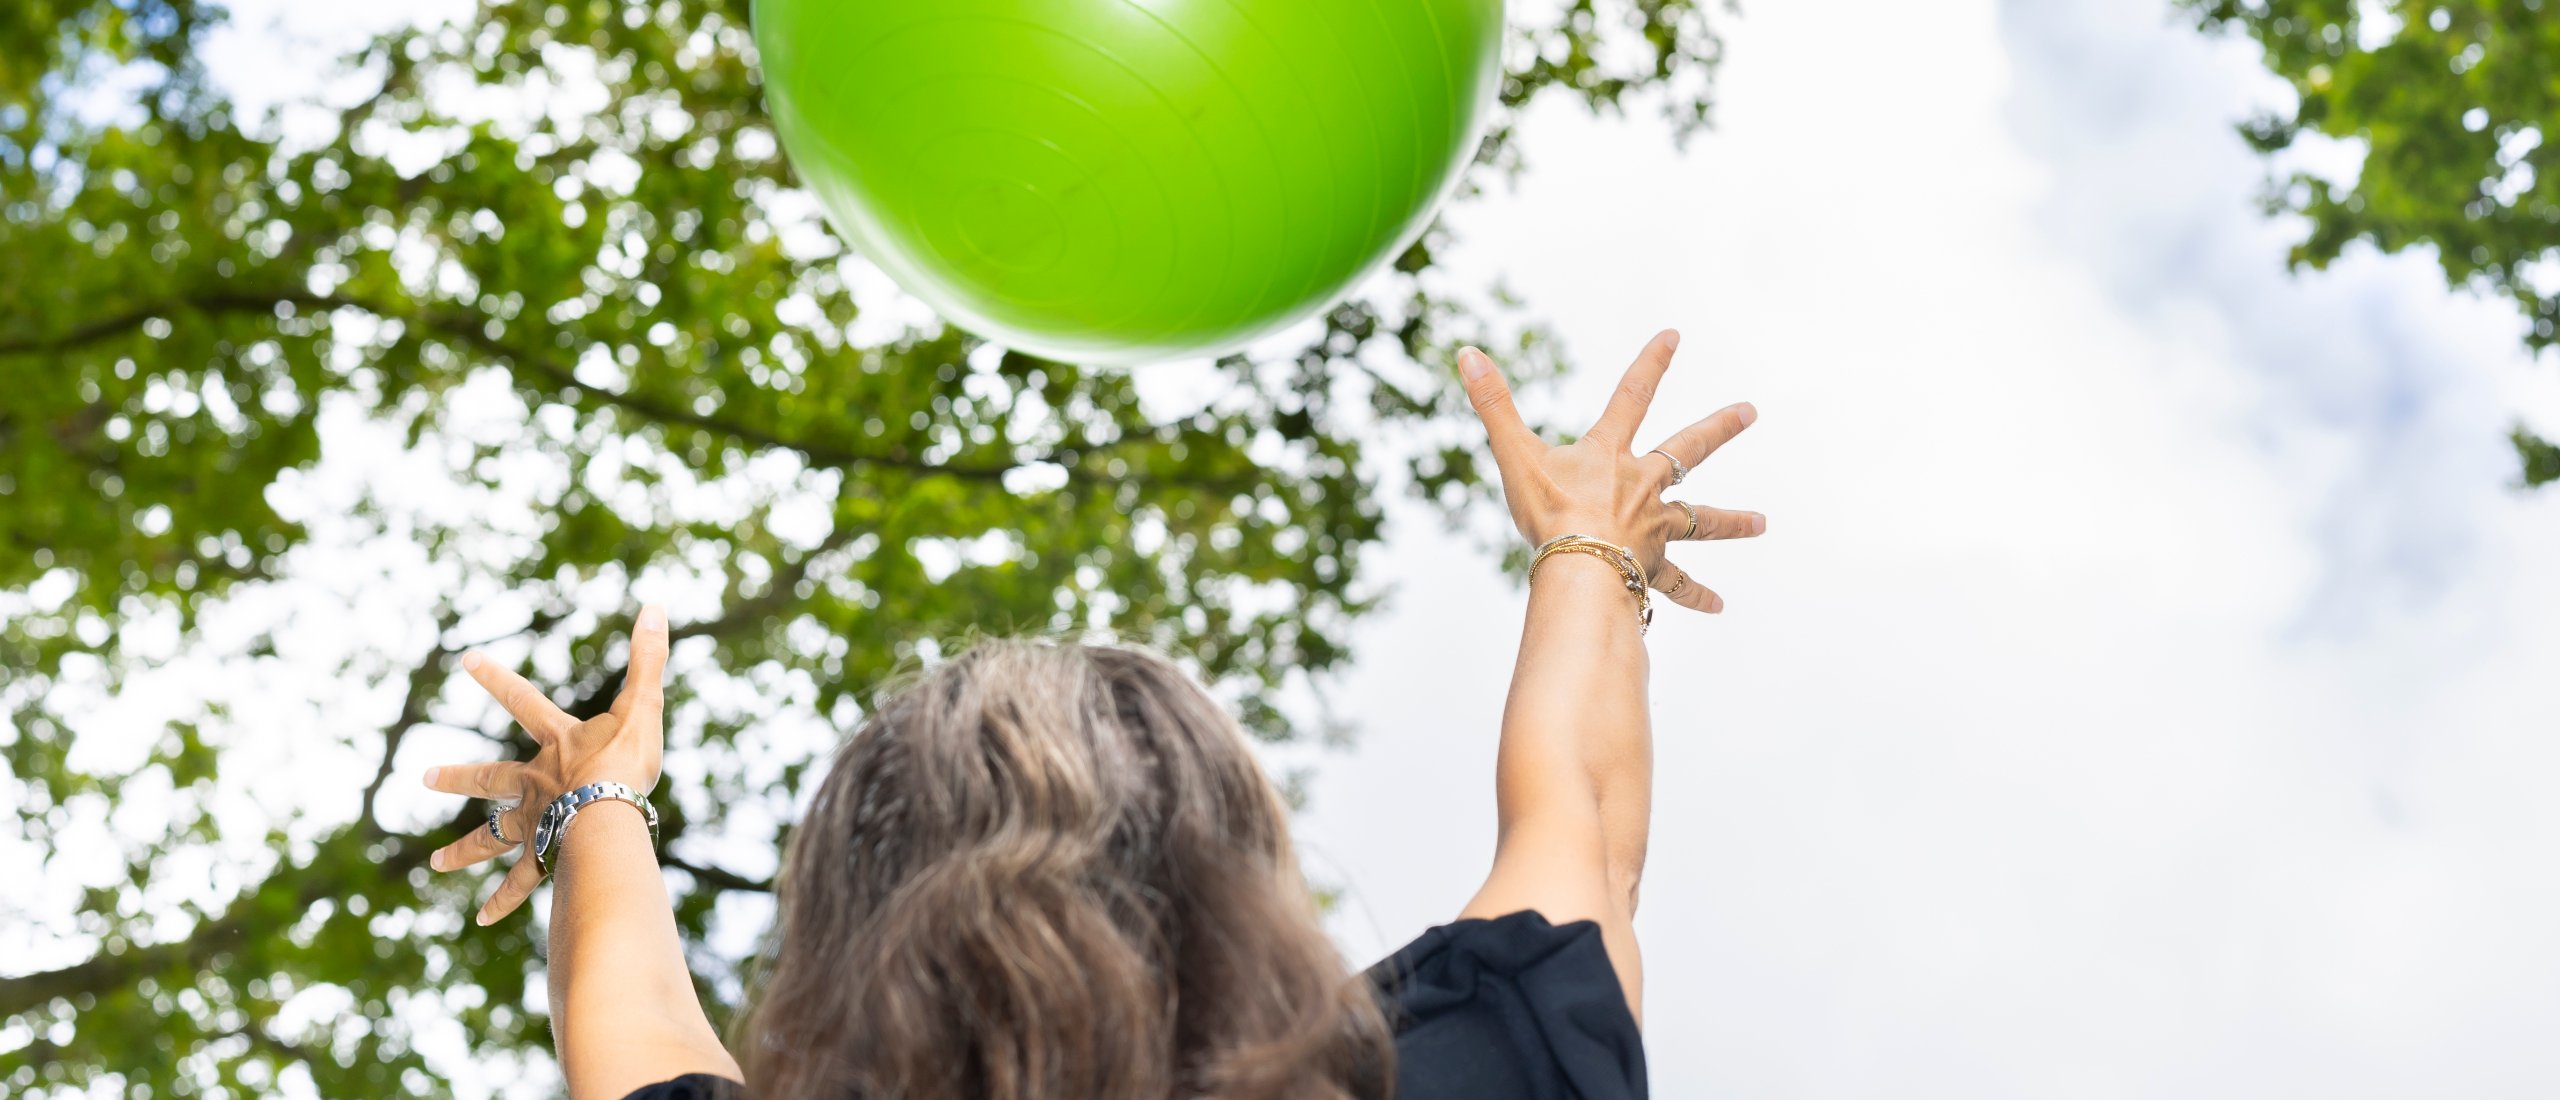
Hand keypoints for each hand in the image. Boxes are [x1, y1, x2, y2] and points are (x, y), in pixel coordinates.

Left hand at [422, 604, 669, 924]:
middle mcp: (536, 783)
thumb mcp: (643, 705)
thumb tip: (655, 606)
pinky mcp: (544, 855)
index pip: (522, 700)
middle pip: (492, 779)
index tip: (464, 660)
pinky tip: (483, 918)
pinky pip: (521, 882)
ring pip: (494, 837)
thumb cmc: (627, 761)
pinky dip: (504, 900)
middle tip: (426, 777)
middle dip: (460, 778)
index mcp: (557, 744)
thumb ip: (649, 659)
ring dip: (465, 850)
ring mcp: (537, 822)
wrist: (609, 815)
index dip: (496, 678)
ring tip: (436, 864)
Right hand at [1459, 330, 1763, 613]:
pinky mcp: (1651, 567)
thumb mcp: (1514, 453)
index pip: (1632, 396)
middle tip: (1751, 411)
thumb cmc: (1548, 512)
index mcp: (1610, 455)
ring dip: (1731, 521)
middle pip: (1689, 449)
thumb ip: (1492, 404)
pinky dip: (1697, 595)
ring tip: (1761, 523)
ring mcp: (1652, 527)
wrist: (1580, 570)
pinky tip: (1719, 606)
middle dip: (1719, 429)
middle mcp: (1642, 485)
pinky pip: (1678, 584)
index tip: (1675, 336)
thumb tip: (1467, 352)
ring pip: (1700, 521)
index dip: (1651, 364)